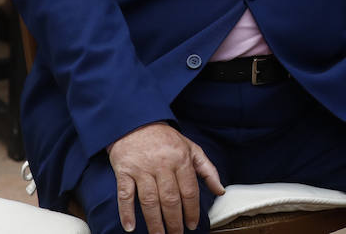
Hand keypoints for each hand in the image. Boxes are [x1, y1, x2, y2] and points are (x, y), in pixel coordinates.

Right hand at [107, 122, 223, 233]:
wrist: (136, 122)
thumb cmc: (165, 138)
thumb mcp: (191, 148)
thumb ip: (207, 170)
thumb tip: (220, 191)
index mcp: (181, 159)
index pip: (189, 191)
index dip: (191, 211)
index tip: (192, 225)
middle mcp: (162, 164)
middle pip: (170, 199)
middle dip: (174, 221)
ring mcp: (142, 168)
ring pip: (149, 200)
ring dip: (154, 222)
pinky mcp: (124, 170)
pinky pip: (125, 194)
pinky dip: (126, 212)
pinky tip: (130, 227)